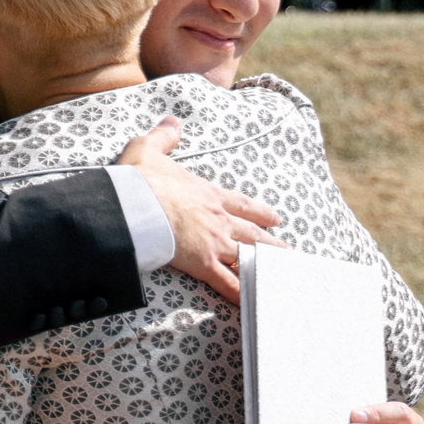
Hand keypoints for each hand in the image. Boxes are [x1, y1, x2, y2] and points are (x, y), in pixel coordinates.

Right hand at [118, 117, 283, 304]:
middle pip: (251, 233)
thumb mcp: (147, 149)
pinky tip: (253, 301)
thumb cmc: (140, 179)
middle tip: (286, 250)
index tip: (274, 218)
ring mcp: (214, 242)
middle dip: (270, 242)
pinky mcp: (203, 263)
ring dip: (265, 265)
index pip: (241, 204)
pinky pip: (228, 282)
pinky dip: (242, 293)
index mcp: (208, 194)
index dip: (258, 211)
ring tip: (280, 273)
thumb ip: (163, 137)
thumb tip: (172, 122)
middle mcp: (218, 219)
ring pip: (247, 257)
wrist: (136, 203)